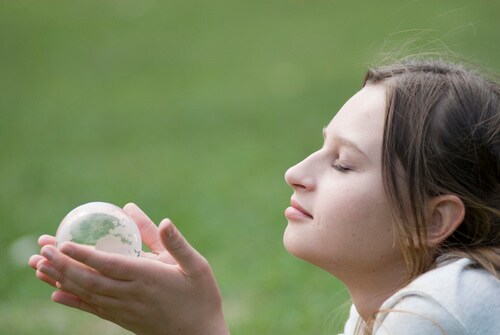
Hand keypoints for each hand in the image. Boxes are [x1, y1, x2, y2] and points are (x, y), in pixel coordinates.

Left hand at [29, 203, 229, 334]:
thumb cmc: (201, 296)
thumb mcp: (196, 265)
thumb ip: (176, 243)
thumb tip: (164, 220)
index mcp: (149, 278)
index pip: (109, 265)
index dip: (84, 254)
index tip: (62, 243)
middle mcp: (132, 295)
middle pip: (90, 280)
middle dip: (62, 264)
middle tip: (41, 248)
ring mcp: (125, 309)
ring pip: (87, 294)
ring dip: (61, 279)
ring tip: (38, 266)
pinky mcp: (123, 319)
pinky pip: (93, 309)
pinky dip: (72, 300)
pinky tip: (55, 293)